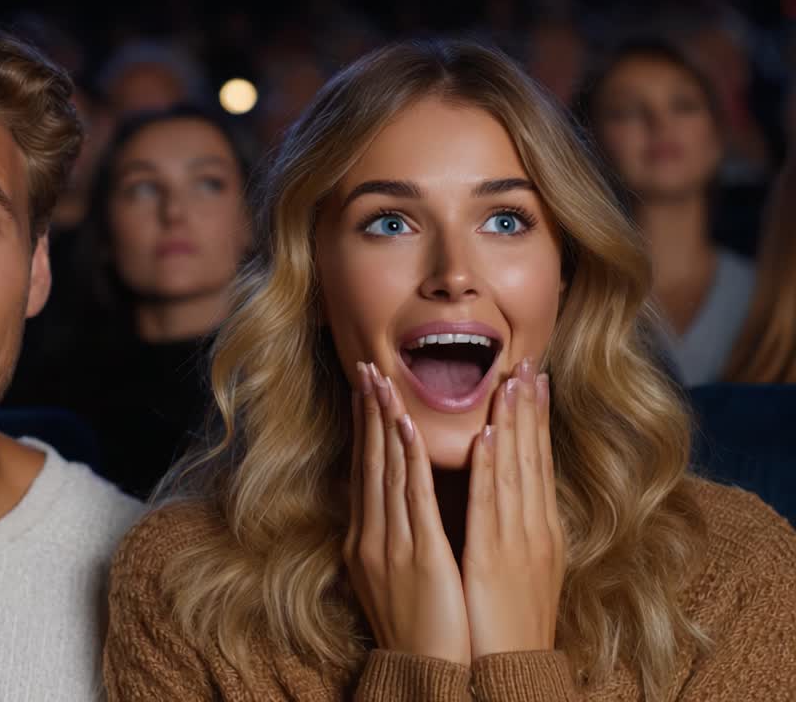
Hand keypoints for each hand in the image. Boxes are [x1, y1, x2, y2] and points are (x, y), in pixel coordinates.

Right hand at [344, 362, 470, 665]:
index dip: (364, 429)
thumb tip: (391, 508)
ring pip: (386, 470)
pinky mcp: (418, 555)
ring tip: (382, 380)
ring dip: (384, 421)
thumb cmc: (419, 630)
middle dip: (367, 412)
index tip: (365, 390)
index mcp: (366, 541)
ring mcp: (391, 545)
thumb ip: (390, 539)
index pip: (364, 472)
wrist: (424, 674)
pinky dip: (409, 459)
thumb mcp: (392, 579)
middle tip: (366, 367)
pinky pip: (413, 498)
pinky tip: (407, 427)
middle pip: (368, 462)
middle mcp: (371, 536)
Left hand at [462, 358, 565, 658]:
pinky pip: (492, 504)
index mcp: (538, 529)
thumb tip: (503, 495)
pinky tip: (491, 436)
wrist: (513, 668)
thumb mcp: (517, 566)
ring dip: (513, 422)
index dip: (535, 420)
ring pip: (516, 470)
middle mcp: (533, 528)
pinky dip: (493, 467)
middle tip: (528, 362)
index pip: (537, 462)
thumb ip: (511, 528)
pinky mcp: (495, 557)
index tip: (533, 380)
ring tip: (512, 380)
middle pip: (533, 457)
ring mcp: (517, 541)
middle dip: (530, 408)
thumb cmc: (508, 620)